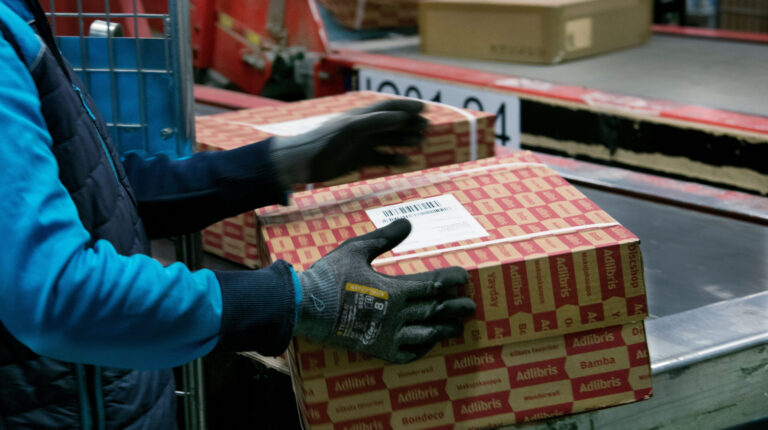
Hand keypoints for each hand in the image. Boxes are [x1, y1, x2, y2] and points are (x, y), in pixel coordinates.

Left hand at [269, 99, 426, 185]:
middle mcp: (364, 128)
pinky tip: (406, 161)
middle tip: (428, 128)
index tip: (425, 108)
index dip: (407, 106)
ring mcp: (361, 144)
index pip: (389, 107)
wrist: (303, 162)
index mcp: (361, 115)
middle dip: (411, 124)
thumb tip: (402, 116)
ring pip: (389, 140)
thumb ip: (377, 121)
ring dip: (405, 140)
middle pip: (392, 123)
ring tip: (421, 142)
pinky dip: (394, 159)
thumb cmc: (325, 140)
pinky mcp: (358, 160)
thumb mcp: (352, 128)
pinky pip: (380, 158)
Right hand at [293, 219, 474, 362]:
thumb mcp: (356, 249)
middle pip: (436, 311)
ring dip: (445, 330)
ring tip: (457, 328)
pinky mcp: (377, 350)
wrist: (305, 307)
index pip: (433, 284)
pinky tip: (427, 344)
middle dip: (456, 307)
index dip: (452, 280)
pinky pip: (407, 354)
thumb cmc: (329, 276)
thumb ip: (385, 238)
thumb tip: (408, 222)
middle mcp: (397, 315)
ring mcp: (388, 335)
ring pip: (427, 334)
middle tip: (471, 306)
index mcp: (395, 289)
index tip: (464, 277)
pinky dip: (421, 349)